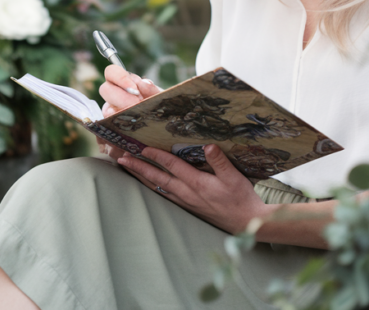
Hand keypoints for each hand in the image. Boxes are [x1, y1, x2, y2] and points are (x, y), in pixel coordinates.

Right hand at [96, 65, 159, 158]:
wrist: (164, 134)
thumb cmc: (160, 111)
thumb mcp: (160, 101)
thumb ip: (153, 91)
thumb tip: (143, 83)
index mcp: (125, 85)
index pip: (112, 72)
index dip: (120, 78)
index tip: (135, 89)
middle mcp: (114, 98)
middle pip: (105, 90)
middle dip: (121, 98)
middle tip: (136, 107)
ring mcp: (109, 116)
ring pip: (104, 113)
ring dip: (118, 119)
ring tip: (133, 128)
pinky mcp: (108, 135)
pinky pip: (103, 138)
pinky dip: (113, 143)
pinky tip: (125, 147)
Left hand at [116, 144, 270, 233]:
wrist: (246, 222)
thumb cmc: (241, 198)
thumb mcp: (234, 177)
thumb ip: (220, 161)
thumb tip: (208, 146)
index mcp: (197, 184)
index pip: (172, 166)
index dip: (156, 156)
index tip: (142, 147)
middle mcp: (187, 193)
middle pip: (158, 178)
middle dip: (139, 168)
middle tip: (122, 159)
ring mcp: (185, 202)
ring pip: (158, 188)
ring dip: (141, 177)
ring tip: (127, 168)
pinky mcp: (187, 207)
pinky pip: (164, 195)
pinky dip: (152, 188)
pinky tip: (146, 184)